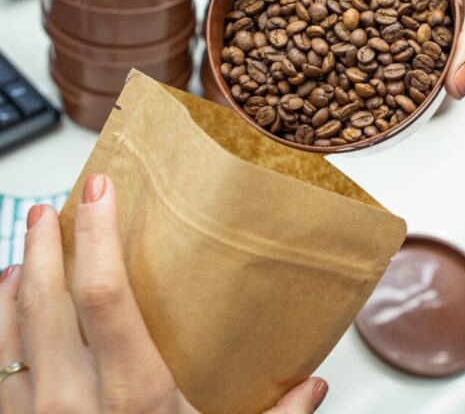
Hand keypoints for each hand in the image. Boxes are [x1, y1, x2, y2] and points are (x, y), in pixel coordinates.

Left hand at [0, 174, 327, 413]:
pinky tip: (5, 299)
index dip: (98, 236)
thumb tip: (314, 389)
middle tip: (58, 205)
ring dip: (16, 275)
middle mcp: (73, 402)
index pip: (104, 295)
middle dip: (47, 241)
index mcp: (135, 397)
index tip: (100, 192)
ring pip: (8, 326)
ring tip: (28, 239)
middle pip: (47, 297)